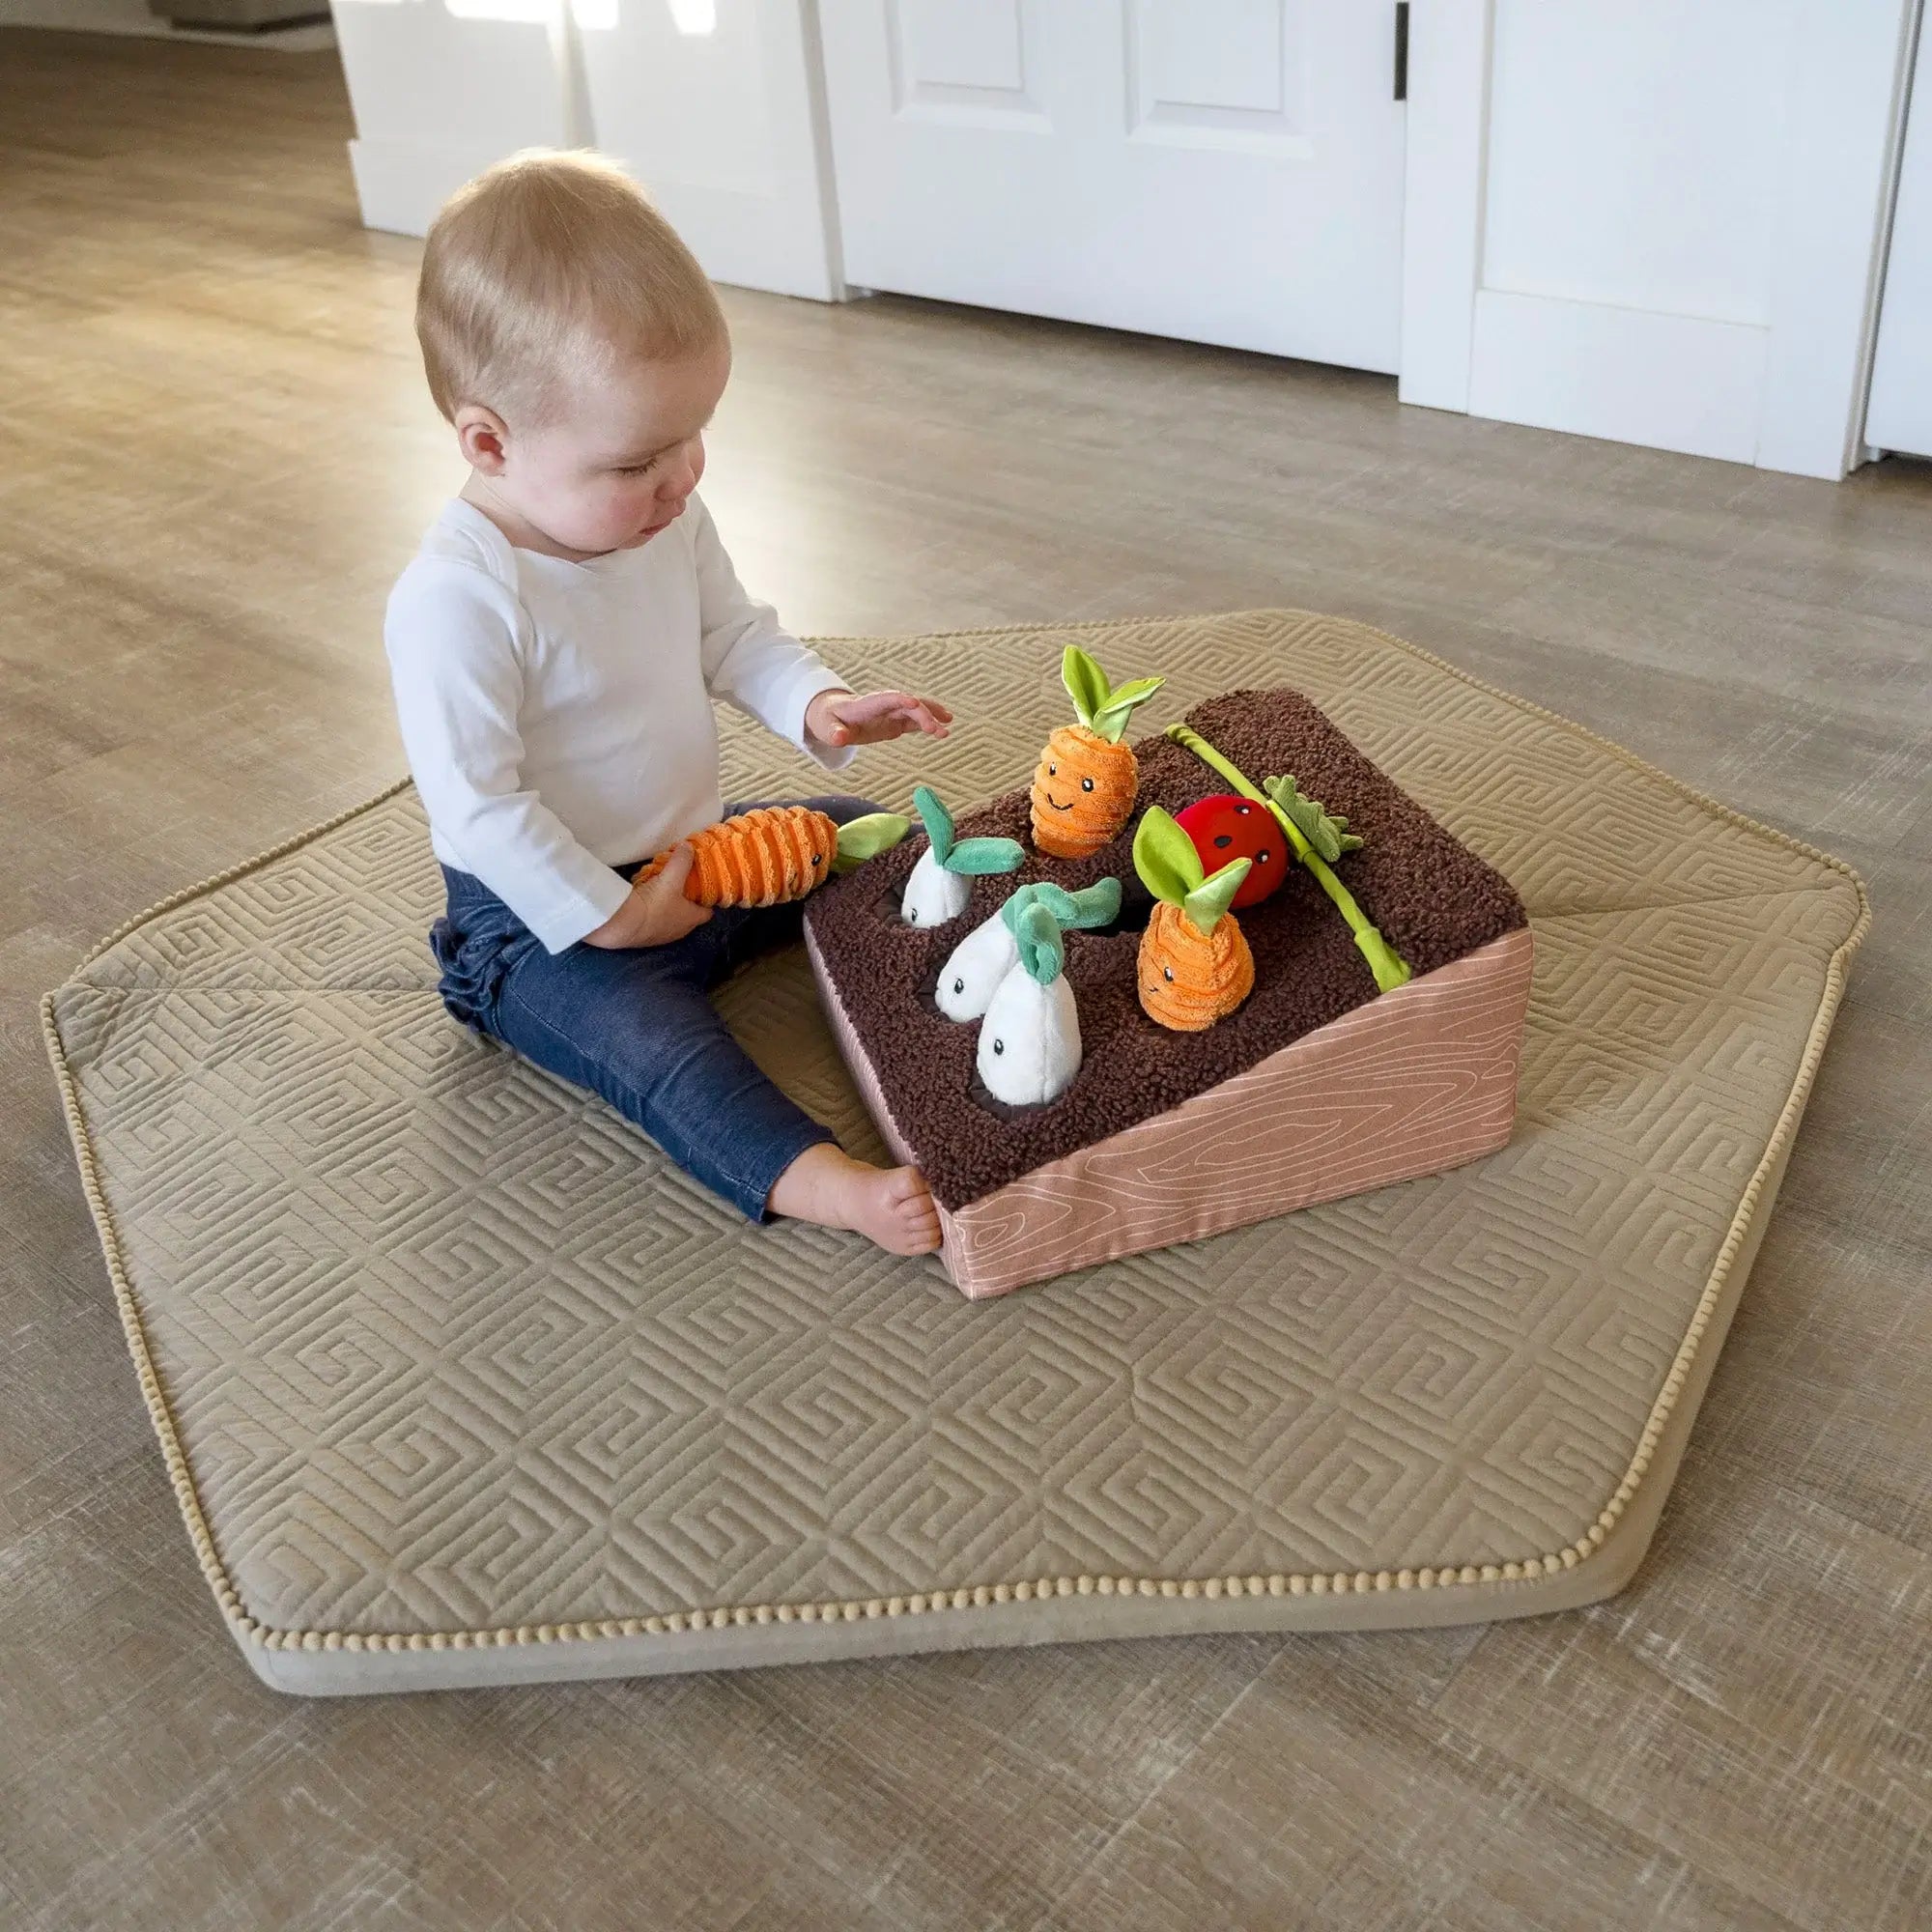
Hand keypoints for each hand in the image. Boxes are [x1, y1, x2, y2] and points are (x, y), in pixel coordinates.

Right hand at [582, 844, 712, 948]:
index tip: (704, 885)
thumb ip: (681, 861)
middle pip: (687, 912)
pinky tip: (640, 895)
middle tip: (679, 880)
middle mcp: (678, 931)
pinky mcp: (642, 935)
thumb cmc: (653, 904)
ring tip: (658, 884)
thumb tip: (688, 847)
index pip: (708, 912)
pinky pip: (650, 918)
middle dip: (684, 897)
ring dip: (664, 901)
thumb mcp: (671, 877)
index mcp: (691, 919)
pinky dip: (648, 907)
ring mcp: (660, 935)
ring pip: (668, 914)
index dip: (708, 899)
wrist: (620, 925)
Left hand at [805, 688, 952, 748]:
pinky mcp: (896, 722)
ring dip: (932, 717)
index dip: (901, 700)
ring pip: (916, 711)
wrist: (833, 716)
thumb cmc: (829, 721)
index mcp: (868, 704)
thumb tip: (839, 739)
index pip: (887, 698)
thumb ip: (835, 733)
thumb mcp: (827, 728)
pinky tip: (943, 731)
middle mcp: (884, 705)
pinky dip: (929, 725)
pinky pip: (915, 721)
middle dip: (923, 714)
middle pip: (907, 705)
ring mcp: (892, 713)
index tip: (915, 703)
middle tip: (936, 729)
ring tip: (948, 727)